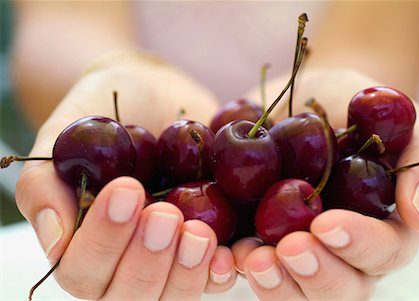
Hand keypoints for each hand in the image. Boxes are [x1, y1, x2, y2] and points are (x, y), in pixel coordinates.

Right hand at [15, 60, 237, 298]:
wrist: (155, 92)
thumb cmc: (104, 114)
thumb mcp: (65, 135)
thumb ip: (45, 184)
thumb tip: (56, 240)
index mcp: (85, 241)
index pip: (84, 270)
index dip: (103, 241)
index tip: (127, 190)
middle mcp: (126, 258)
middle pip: (130, 294)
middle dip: (147, 258)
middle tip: (164, 213)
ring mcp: (169, 256)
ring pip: (173, 295)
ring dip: (185, 270)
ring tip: (198, 231)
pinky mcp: (205, 244)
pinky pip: (214, 278)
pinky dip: (219, 271)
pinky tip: (225, 251)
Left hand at [232, 69, 418, 299]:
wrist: (298, 97)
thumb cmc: (351, 103)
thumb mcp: (394, 115)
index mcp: (380, 225)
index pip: (383, 251)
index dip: (359, 244)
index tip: (327, 223)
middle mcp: (341, 248)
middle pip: (339, 287)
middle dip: (315, 273)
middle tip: (290, 248)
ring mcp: (298, 247)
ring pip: (294, 289)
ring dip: (275, 282)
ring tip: (253, 258)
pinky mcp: (260, 237)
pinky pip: (250, 266)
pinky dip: (236, 267)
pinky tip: (227, 253)